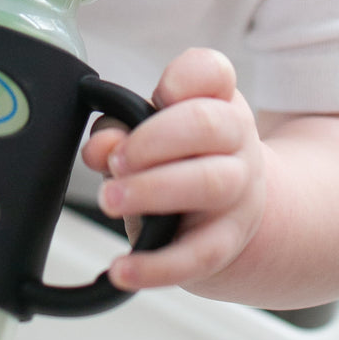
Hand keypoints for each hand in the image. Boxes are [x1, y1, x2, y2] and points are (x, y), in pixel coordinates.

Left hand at [82, 48, 264, 292]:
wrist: (235, 208)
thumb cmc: (184, 154)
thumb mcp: (153, 128)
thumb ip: (120, 125)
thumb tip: (100, 145)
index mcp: (217, 100)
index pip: (213, 72)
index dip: (184, 78)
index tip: (160, 92)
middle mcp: (236, 140)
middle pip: (207, 125)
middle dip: (152, 140)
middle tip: (114, 159)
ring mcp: (238, 192)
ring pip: (209, 184)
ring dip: (152, 190)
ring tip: (110, 198)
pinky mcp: (225, 242)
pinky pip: (197, 256)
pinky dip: (156, 266)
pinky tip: (123, 268)